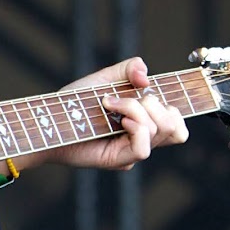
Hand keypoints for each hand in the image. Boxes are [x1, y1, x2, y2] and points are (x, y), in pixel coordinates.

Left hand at [34, 56, 188, 171]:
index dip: (180, 107)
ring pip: (162, 132)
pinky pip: (145, 147)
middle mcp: (142, 138)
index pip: (177, 122)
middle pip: (176, 126)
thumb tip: (147, 76)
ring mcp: (132, 150)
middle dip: (154, 102)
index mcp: (143, 120)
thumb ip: (129, 69)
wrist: (49, 121)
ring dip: (138, 109)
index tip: (161, 90)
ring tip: (111, 104)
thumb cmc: (73, 104)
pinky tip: (118, 119)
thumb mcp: (105, 78)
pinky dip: (136, 126)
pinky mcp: (120, 160)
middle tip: (121, 97)